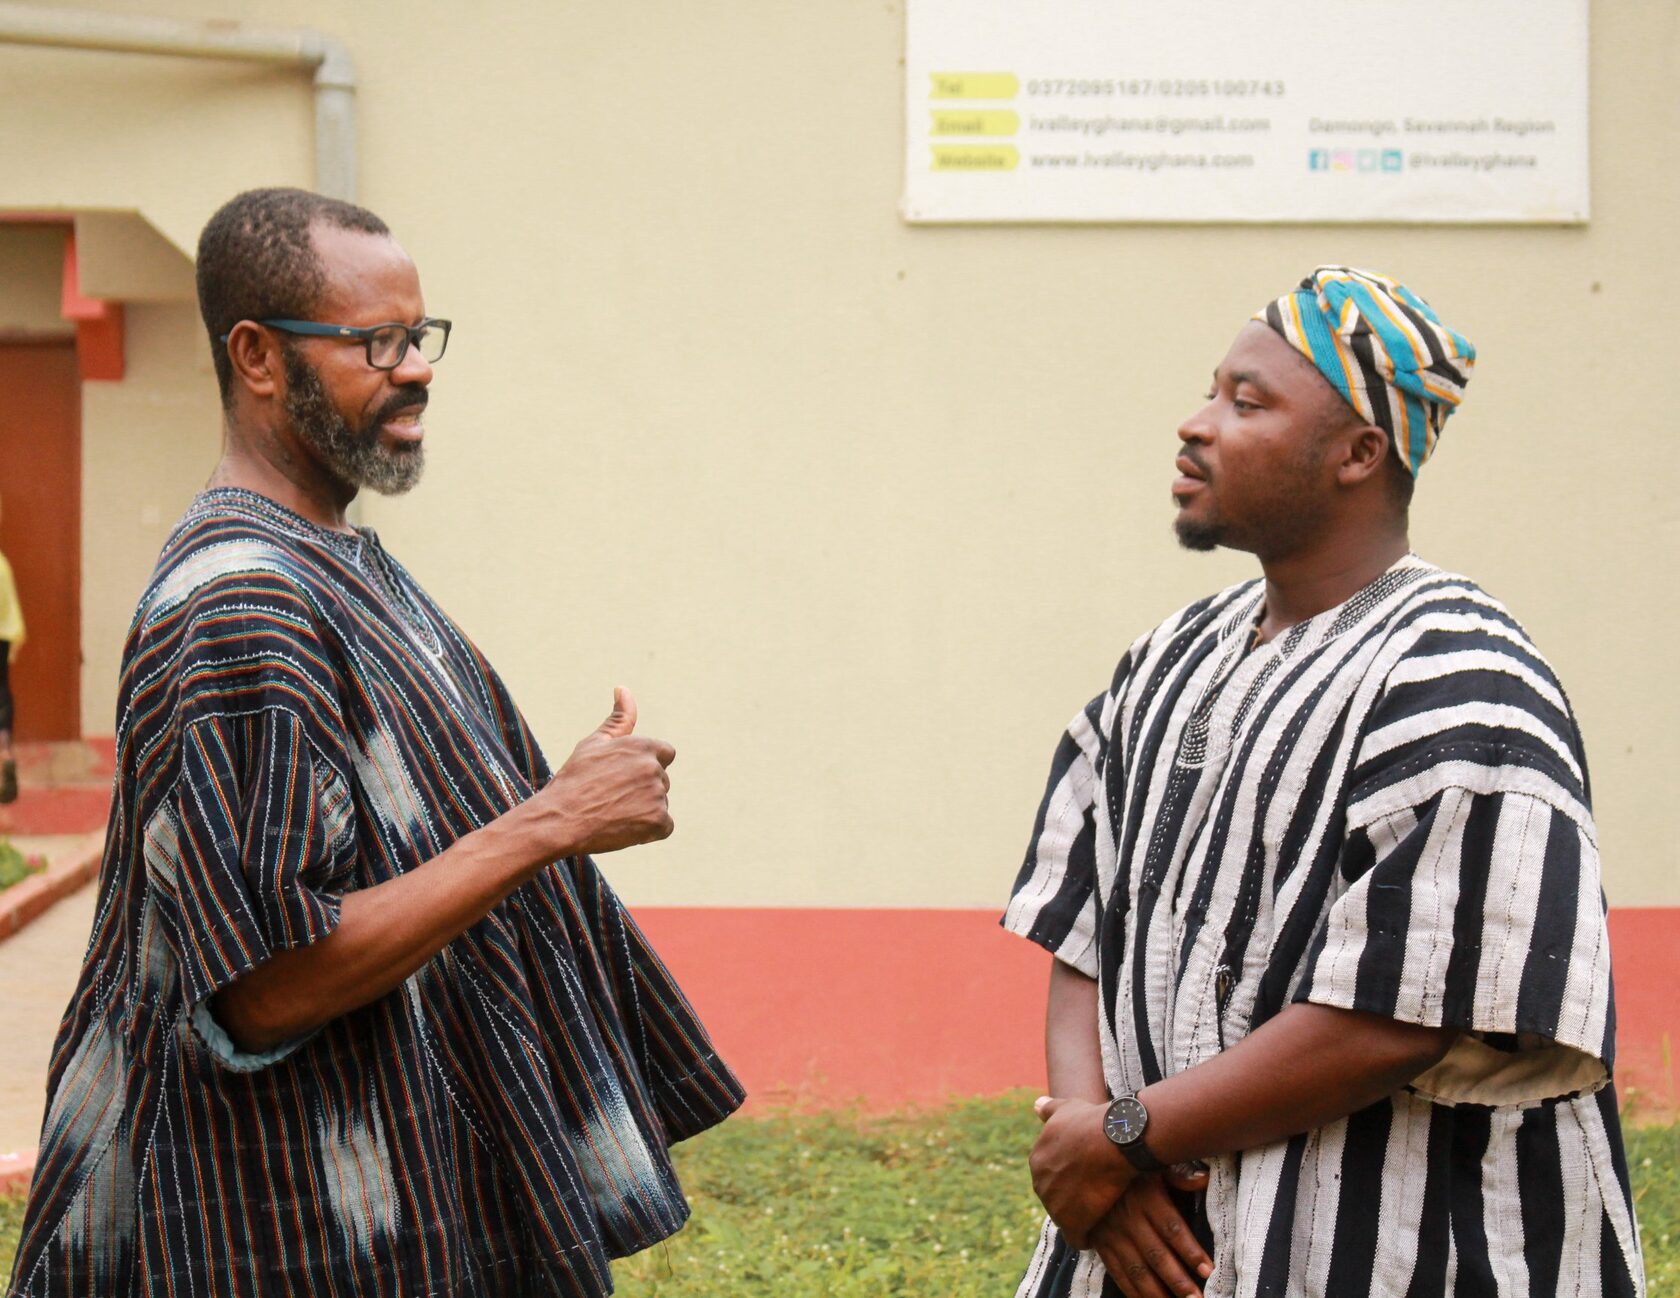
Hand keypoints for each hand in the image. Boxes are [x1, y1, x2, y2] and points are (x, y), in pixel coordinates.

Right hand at [532, 688, 675, 856]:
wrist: (560, 819)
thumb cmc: (574, 779)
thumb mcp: (594, 744)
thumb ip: (618, 719)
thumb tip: (623, 689)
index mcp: (642, 746)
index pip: (665, 754)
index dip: (646, 766)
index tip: (625, 777)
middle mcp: (653, 768)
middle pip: (661, 780)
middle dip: (642, 789)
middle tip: (611, 797)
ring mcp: (657, 795)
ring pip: (660, 803)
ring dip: (643, 810)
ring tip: (613, 812)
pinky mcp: (658, 821)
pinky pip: (664, 826)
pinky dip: (648, 831)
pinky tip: (624, 828)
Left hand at [1029, 1095, 1135, 1248]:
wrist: (1111, 1141)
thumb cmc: (1092, 1122)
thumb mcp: (1067, 1108)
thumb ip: (1049, 1109)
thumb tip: (1035, 1105)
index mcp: (1037, 1160)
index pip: (1051, 1176)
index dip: (1071, 1178)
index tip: (1088, 1178)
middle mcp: (1039, 1183)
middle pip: (1057, 1198)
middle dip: (1073, 1200)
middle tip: (1098, 1198)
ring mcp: (1053, 1204)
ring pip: (1067, 1218)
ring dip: (1082, 1219)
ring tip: (1102, 1216)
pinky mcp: (1071, 1223)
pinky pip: (1077, 1238)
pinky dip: (1086, 1238)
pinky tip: (1099, 1233)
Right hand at [1089, 1165, 1212, 1297]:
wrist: (1083, 1170)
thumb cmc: (1129, 1170)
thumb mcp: (1152, 1165)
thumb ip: (1178, 1175)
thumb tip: (1203, 1179)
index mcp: (1145, 1198)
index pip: (1171, 1228)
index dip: (1190, 1250)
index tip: (1207, 1270)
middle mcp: (1128, 1219)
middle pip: (1156, 1254)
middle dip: (1178, 1280)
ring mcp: (1112, 1235)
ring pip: (1137, 1269)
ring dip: (1158, 1293)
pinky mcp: (1101, 1246)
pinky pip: (1118, 1273)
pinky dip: (1133, 1292)